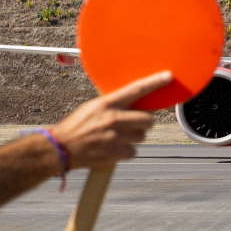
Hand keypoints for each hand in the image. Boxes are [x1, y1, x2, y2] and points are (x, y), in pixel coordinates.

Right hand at [50, 71, 170, 169]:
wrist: (61, 147)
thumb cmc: (76, 126)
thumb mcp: (92, 108)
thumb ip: (113, 105)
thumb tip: (133, 103)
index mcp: (107, 103)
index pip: (135, 90)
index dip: (154, 82)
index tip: (168, 76)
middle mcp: (113, 119)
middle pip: (148, 119)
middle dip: (145, 123)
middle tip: (135, 124)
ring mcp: (115, 137)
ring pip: (141, 137)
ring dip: (133, 138)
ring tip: (117, 138)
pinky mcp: (115, 153)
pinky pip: (132, 152)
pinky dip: (125, 152)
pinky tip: (113, 149)